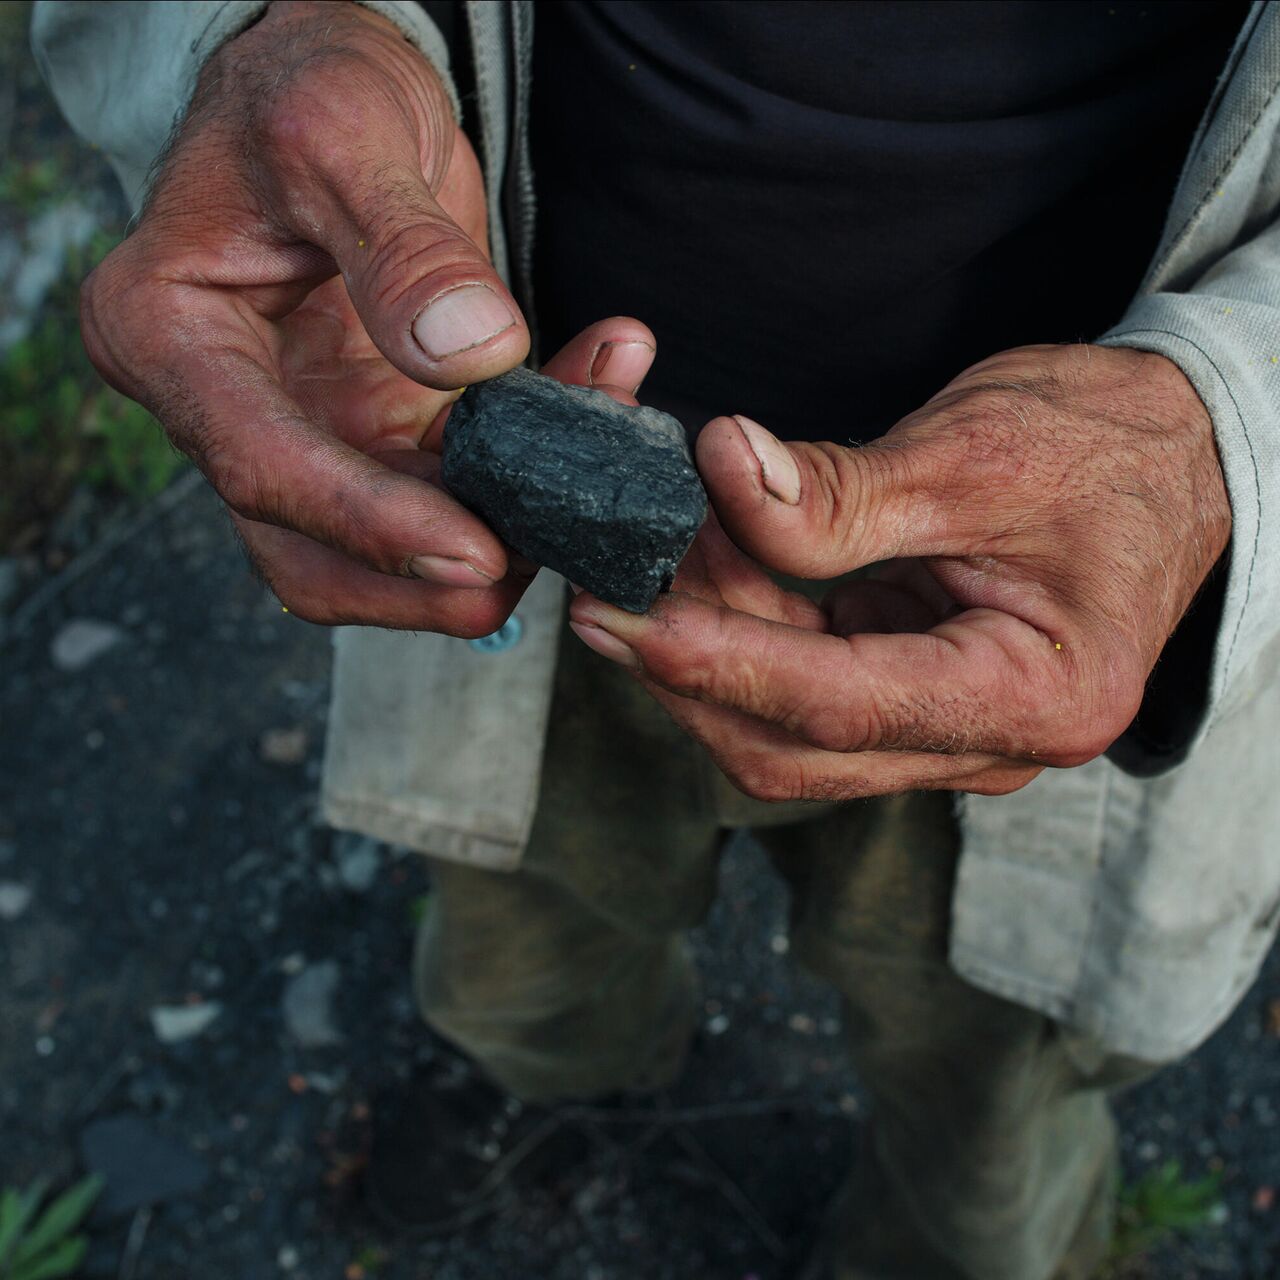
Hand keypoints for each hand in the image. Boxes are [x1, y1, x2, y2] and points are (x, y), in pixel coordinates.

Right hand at [79, 2, 637, 634]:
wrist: (334, 86)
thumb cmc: (308, 89)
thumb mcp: (344, 134)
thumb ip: (404, 248)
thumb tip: (474, 354)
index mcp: (168, 335)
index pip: (261, 465)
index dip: (369, 525)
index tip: (475, 554)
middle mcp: (223, 403)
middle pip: (309, 549)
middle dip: (421, 580)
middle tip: (530, 566)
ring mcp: (300, 426)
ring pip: (384, 544)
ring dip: (486, 536)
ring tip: (583, 490)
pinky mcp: (371, 429)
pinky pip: (447, 485)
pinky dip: (520, 475)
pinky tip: (592, 417)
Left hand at [569, 344, 1231, 799]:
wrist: (1175, 456)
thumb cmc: (1109, 447)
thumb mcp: (979, 453)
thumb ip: (845, 489)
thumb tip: (722, 468)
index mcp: (1034, 697)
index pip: (840, 707)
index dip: (720, 663)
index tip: (623, 613)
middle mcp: (989, 743)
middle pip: (798, 746)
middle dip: (691, 673)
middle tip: (602, 591)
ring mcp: (948, 728)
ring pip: (789, 726)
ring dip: (709, 649)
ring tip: (647, 558)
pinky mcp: (915, 693)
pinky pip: (808, 685)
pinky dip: (746, 631)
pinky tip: (703, 564)